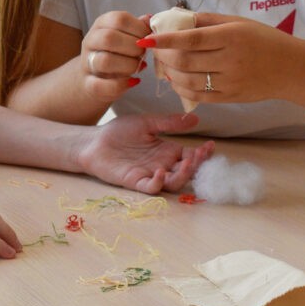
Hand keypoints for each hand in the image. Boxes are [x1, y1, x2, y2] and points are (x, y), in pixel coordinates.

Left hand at [75, 112, 214, 193]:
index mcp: (168, 151)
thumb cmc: (119, 132)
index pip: (191, 155)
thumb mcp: (147, 123)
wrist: (94, 141)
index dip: (203, 153)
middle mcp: (163, 165)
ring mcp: (150, 174)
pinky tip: (160, 171)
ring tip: (187, 162)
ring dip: (183, 175)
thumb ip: (169, 122)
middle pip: (186, 171)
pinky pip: (152, 188)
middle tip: (200, 154)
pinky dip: (158, 182)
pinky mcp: (136, 182)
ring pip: (173, 182)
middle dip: (197, 165)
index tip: (211, 146)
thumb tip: (195, 117)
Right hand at [79, 11, 149, 103]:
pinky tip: (134, 81)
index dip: (139, 28)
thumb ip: (137, 28)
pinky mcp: (88, 84)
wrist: (93, 78)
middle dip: (133, 47)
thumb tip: (150, 19)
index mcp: (101, 25)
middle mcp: (90, 41)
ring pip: (105, 61)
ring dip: (129, 65)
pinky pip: (101, 85)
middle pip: (109, 38)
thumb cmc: (115, 53)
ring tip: (139, 67)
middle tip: (143, 53)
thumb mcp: (125, 36)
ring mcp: (87, 63)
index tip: (148, 38)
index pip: (119, 19)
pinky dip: (121, 85)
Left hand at [142, 13, 304, 109]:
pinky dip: (182, 88)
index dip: (164, 40)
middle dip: (163, 56)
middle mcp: (230, 60)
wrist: (292, 68)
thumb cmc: (264, 39)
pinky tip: (177, 79)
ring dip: (170, 73)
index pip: (190, 38)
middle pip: (185, 61)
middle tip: (155, 50)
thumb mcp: (238, 22)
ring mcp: (231, 82)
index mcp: (231, 36)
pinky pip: (199, 96)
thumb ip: (207, 20)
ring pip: (188, 80)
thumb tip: (176, 18)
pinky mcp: (232, 98)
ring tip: (165, 64)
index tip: (146, 39)